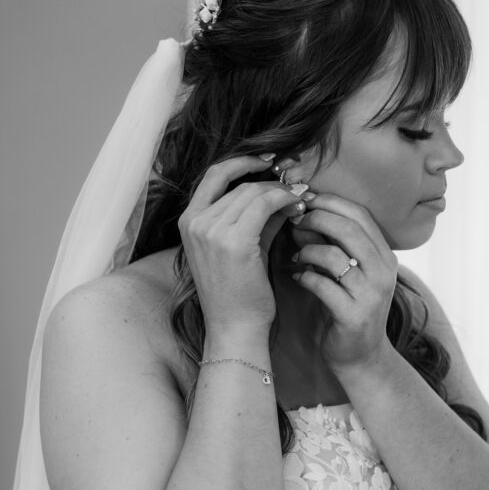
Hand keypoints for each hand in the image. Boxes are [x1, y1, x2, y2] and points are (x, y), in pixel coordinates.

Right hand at [178, 155, 307, 332]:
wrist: (235, 327)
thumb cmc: (239, 291)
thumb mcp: (242, 245)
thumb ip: (255, 215)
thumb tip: (281, 188)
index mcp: (188, 221)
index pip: (215, 175)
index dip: (243, 162)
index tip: (269, 162)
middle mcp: (195, 222)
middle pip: (240, 184)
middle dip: (271, 182)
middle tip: (296, 185)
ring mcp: (211, 231)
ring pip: (254, 192)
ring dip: (281, 193)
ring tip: (300, 201)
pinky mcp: (233, 241)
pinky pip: (264, 204)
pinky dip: (284, 201)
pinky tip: (298, 209)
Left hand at [290, 194, 398, 370]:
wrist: (361, 357)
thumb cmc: (348, 307)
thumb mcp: (347, 271)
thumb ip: (332, 244)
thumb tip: (303, 213)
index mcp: (384, 255)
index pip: (360, 214)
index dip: (331, 202)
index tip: (305, 199)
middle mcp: (383, 271)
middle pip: (349, 229)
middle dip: (316, 219)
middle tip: (294, 221)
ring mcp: (371, 294)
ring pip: (335, 256)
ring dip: (307, 250)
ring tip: (296, 255)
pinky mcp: (354, 316)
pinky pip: (323, 286)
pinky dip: (305, 277)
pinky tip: (298, 277)